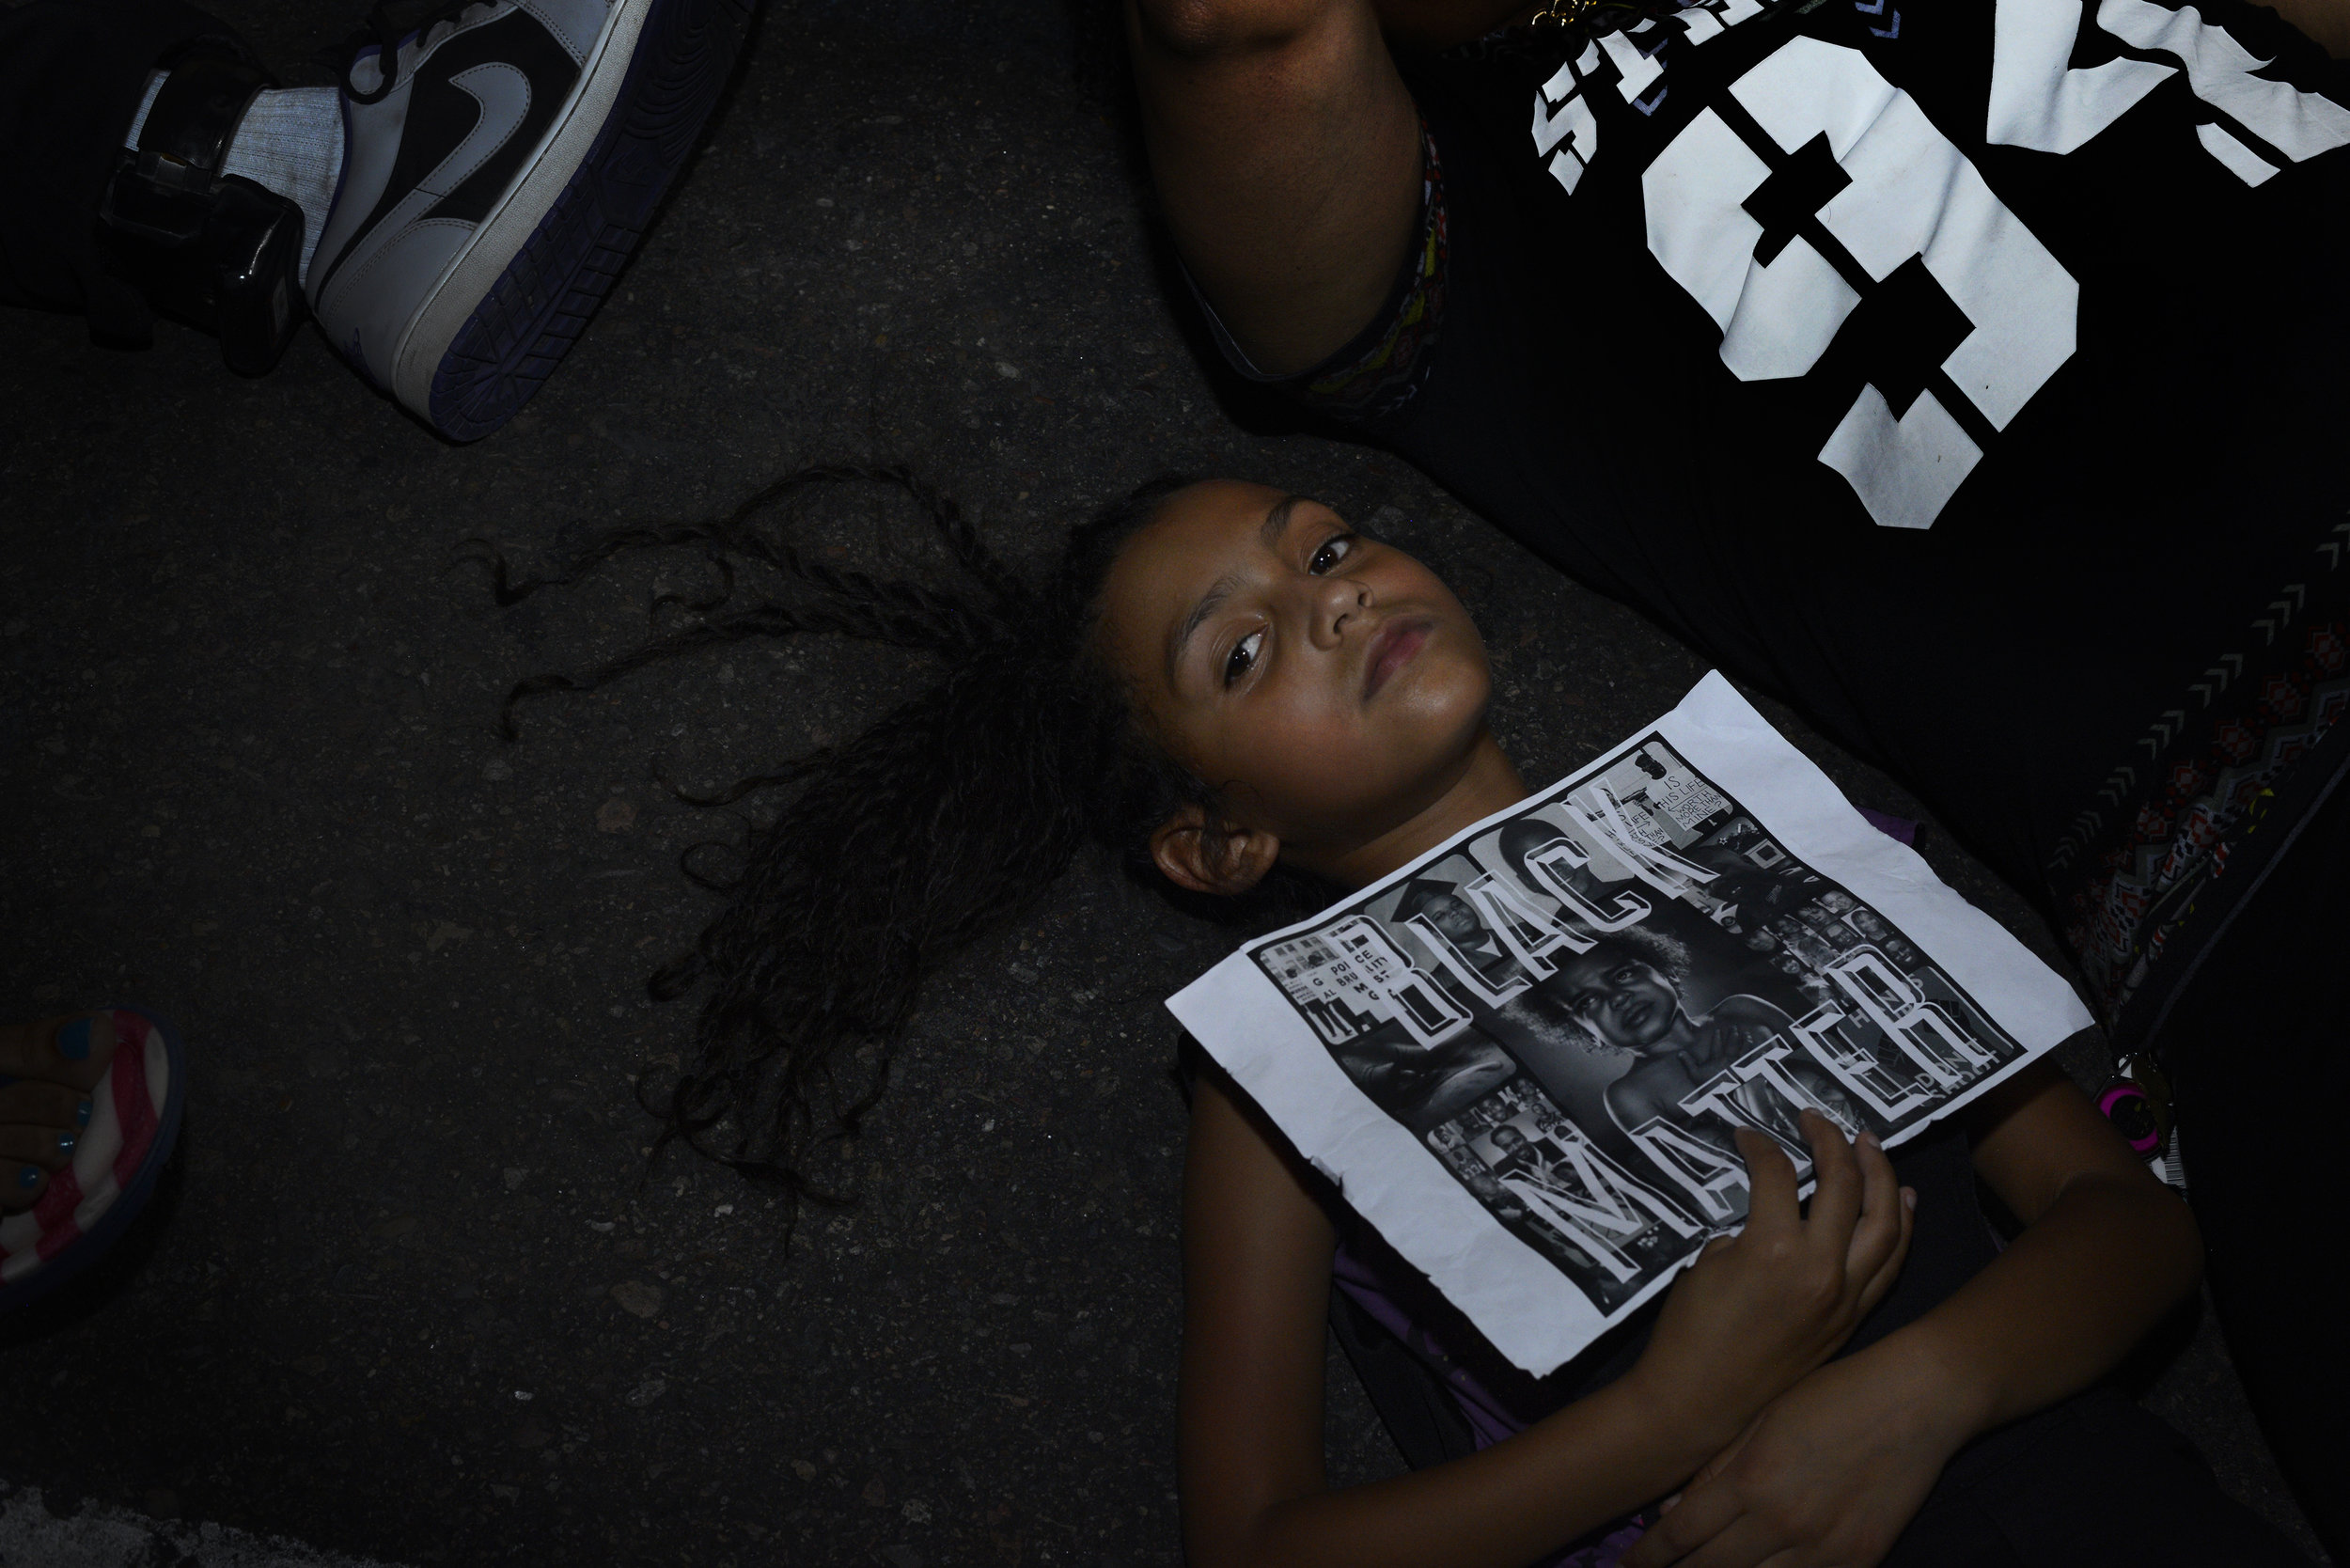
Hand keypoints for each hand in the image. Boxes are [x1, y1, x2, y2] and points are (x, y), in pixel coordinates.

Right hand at [1621, 1113, 1913, 1451]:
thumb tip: (1774, 1216)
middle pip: (1845, 1184)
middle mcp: (1821, 1269)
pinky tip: (1901, 1200)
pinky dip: (1901, 1227)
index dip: (1761, 1145)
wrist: (1701, 1403)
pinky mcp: (1853, 1318)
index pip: (1778, 1173)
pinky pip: (1891, 1263)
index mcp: (1773, 1249)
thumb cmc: (1690, 1333)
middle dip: (1832, 1141)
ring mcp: (1845, 1296)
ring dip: (1882, 1175)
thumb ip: (1748, 1231)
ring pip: (1886, 1222)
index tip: (1748, 1134)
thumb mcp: (1709, 1263)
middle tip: (1817, 1120)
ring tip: (1869, 1146)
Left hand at [1621, 1346, 1969, 1567]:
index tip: (1628, 1565)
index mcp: (1750, 1479)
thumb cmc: (1832, 1396)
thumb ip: (1717, 1467)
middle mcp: (1781, 1521)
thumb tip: (1674, 1509)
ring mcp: (1823, 1548)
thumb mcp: (1762, 1418)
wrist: (1915, 1401)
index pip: (1681, 1533)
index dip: (1649, 1555)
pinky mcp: (1859, 1560)